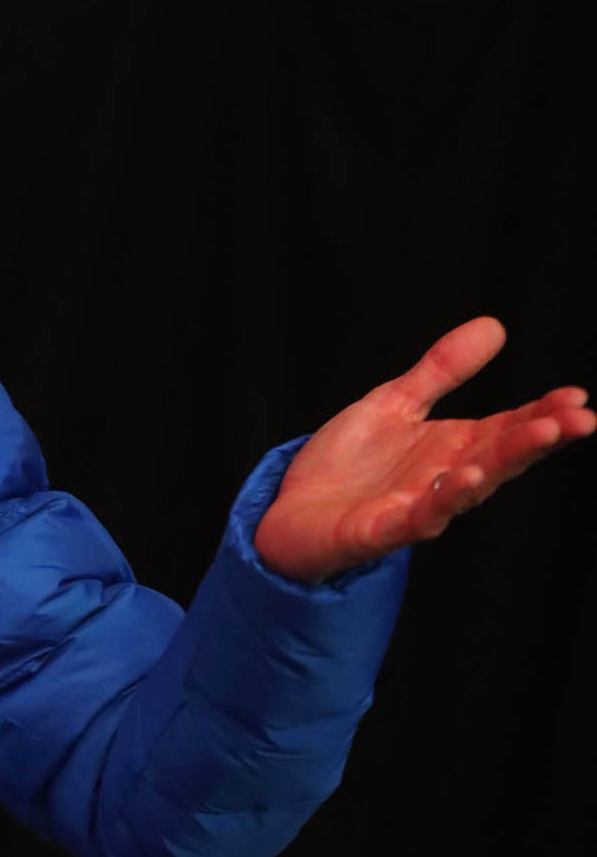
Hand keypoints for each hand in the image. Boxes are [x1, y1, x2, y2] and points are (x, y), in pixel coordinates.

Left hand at [254, 318, 593, 584]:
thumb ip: (442, 370)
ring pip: (467, 488)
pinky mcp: (379, 530)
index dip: (544, 414)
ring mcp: (414, 507)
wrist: (289, 513)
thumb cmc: (345, 466)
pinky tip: (463, 476)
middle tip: (580, 418)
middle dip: (539, 438)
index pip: (508, 428)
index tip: (578, 397)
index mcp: (451, 448)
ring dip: (500, 464)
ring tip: (534, 438)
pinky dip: (441, 500)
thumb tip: (495, 326)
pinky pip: (416, 517)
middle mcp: (442, 479)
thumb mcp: (395, 403)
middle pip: (500, 457)